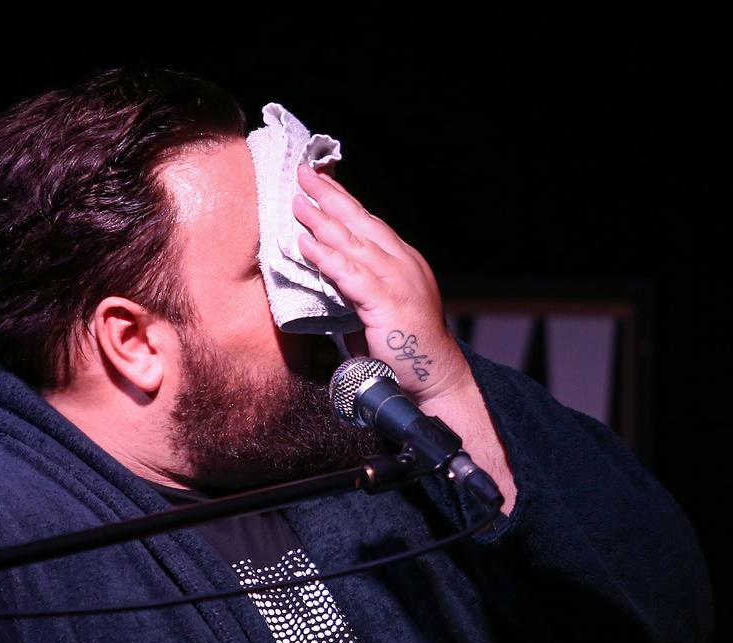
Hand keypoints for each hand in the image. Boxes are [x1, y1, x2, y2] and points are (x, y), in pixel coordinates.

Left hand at [293, 163, 470, 403]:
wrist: (435, 380)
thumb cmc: (405, 351)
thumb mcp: (380, 309)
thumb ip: (357, 288)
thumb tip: (325, 274)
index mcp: (405, 262)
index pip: (370, 223)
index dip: (345, 201)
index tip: (322, 181)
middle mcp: (404, 264)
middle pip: (362, 222)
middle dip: (332, 195)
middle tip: (304, 172)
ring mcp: (398, 282)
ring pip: (354, 243)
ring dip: (323, 220)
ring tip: (297, 202)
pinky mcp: (388, 303)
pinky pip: (350, 274)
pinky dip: (326, 257)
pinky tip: (305, 244)